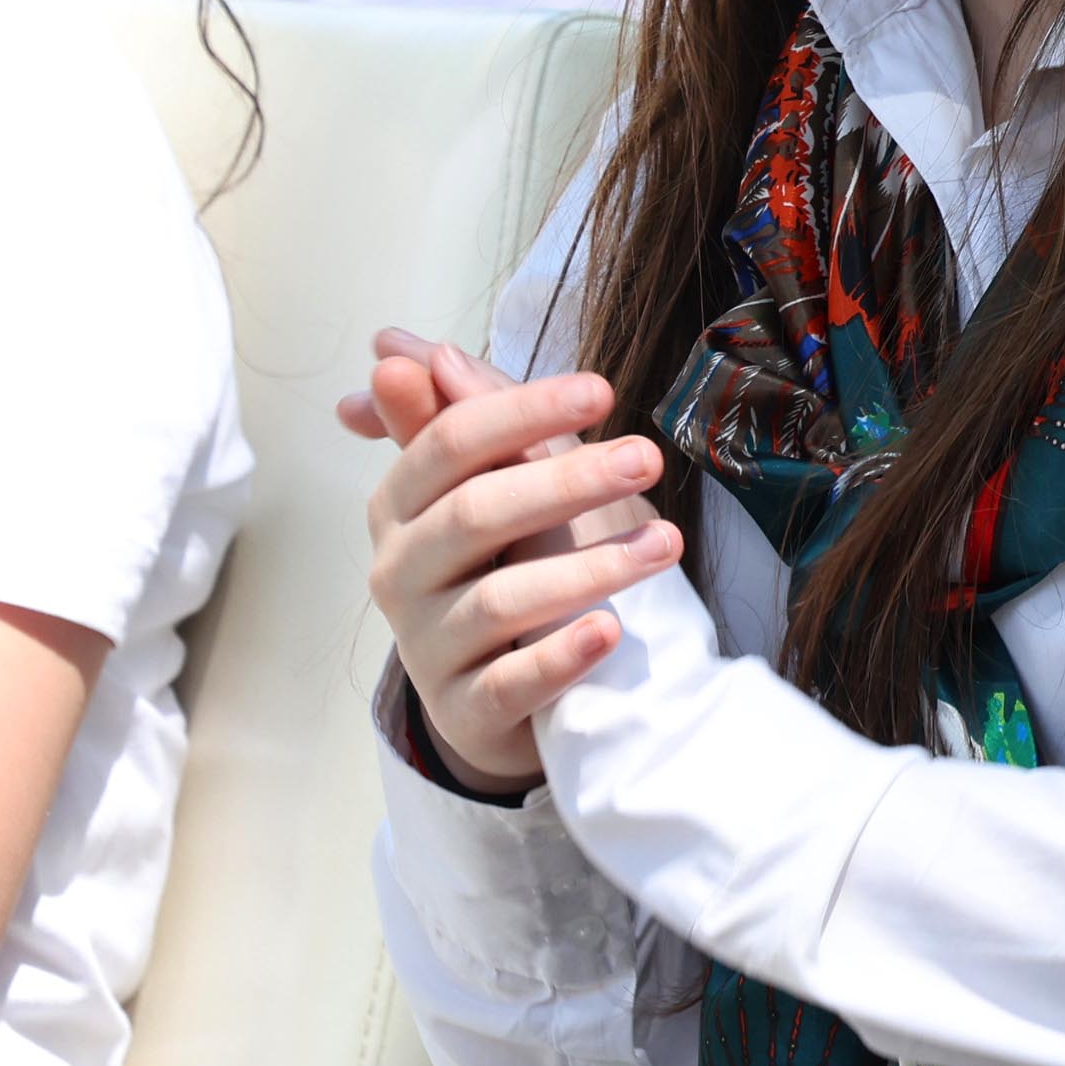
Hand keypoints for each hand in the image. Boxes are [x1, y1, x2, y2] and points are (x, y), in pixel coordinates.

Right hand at [350, 330, 679, 794]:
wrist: (493, 694)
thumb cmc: (496, 565)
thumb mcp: (481, 487)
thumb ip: (453, 418)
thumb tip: (400, 353)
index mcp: (400, 504)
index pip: (448, 443)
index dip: (521, 412)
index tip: (602, 390)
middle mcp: (399, 572)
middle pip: (474, 513)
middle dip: (564, 481)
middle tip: (647, 458)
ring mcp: (428, 646)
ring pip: (499, 601)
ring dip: (589, 568)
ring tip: (665, 544)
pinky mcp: (463, 712)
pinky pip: (509, 684)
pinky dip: (560, 657)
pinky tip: (608, 631)